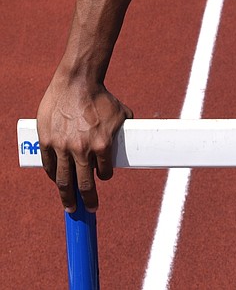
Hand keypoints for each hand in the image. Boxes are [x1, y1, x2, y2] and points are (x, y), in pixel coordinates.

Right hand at [37, 76, 132, 211]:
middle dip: (87, 200)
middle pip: (83, 184)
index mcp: (102, 145)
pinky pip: (49, 165)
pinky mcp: (47, 141)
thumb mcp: (121, 113)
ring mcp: (63, 146)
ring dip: (67, 196)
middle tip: (88, 210)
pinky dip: (53, 175)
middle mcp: (82, 149)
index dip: (105, 177)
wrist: (77, 81)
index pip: (105, 172)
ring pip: (64, 180)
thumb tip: (133, 141)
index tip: (104, 179)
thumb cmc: (101, 96)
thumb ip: (124, 131)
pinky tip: (56, 180)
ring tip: (70, 207)